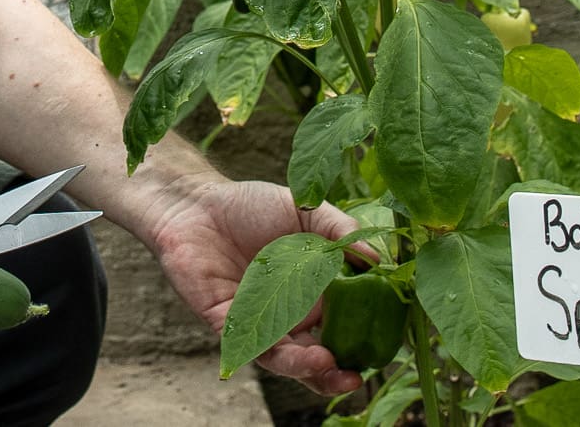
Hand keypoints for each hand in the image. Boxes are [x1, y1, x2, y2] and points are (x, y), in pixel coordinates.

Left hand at [146, 178, 363, 397]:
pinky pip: (245, 343)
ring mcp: (257, 323)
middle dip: (335, 373)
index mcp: (312, 295)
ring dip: (304, 367)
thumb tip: (380, 256)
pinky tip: (283, 346)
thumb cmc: (252, 206)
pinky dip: (265, 349)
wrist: (196, 203)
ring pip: (282, 358)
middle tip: (354, 376)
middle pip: (315, 357)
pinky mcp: (225, 323)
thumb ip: (341, 230)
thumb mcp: (306, 210)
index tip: (383, 350)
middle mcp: (287, 317)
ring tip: (324, 364)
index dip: (360, 344)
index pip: (341, 330)